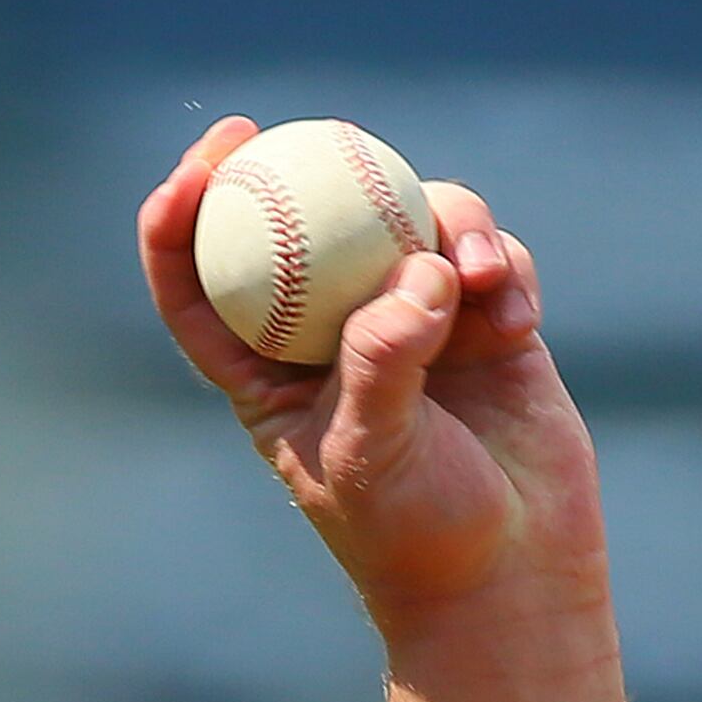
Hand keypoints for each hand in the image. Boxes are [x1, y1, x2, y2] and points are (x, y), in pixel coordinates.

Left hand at [140, 116, 607, 640]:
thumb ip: (383, 359)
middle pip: (305, 225)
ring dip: (447, 226)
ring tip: (478, 276)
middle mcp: (329, 337)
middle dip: (312, 165)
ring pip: (411, 225)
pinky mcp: (483, 321)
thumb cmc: (417, 530)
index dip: (185, 216)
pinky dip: (504, 270)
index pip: (200, 285)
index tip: (206, 164)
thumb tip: (414, 274)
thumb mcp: (376, 451)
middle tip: (331, 130)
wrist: (511, 571)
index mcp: (265, 373)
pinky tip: (517, 318)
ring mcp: (410, 322)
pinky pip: (488, 255)